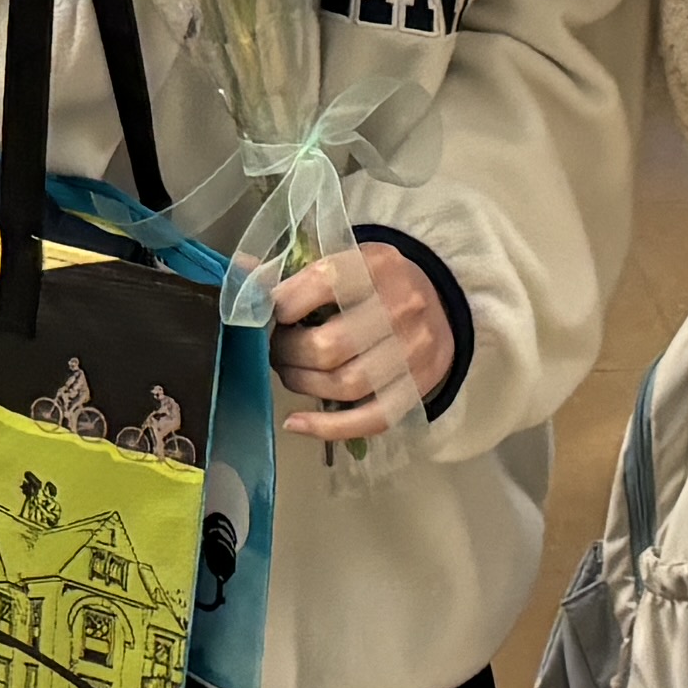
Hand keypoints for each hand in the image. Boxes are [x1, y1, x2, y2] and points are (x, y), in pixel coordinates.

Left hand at [272, 235, 456, 443]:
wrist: (444, 300)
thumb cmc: (380, 280)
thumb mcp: (347, 259)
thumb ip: (296, 271)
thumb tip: (243, 279)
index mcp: (378, 265)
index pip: (322, 283)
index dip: (282, 305)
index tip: (268, 314)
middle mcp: (401, 308)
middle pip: (328, 346)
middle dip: (287, 352)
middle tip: (276, 349)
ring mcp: (413, 352)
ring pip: (344, 385)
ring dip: (302, 384)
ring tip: (290, 372)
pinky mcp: (418, 387)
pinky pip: (370, 418)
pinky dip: (327, 428)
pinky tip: (296, 422)